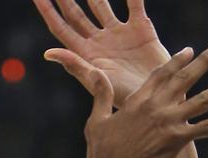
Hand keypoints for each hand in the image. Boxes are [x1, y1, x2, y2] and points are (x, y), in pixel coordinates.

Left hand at [34, 0, 169, 105]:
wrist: (160, 99)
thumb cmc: (126, 98)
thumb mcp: (98, 82)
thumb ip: (75, 65)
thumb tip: (48, 52)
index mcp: (85, 53)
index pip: (61, 27)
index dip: (48, 11)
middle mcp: (99, 40)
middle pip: (77, 13)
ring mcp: (119, 33)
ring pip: (101, 4)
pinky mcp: (141, 28)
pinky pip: (134, 3)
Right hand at [47, 44, 207, 157]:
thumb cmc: (100, 153)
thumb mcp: (97, 119)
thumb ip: (101, 94)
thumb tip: (96, 73)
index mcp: (137, 100)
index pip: (161, 74)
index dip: (177, 61)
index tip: (189, 51)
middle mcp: (156, 106)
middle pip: (185, 78)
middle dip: (205, 61)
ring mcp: (169, 122)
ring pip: (204, 99)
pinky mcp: (177, 140)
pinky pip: (207, 128)